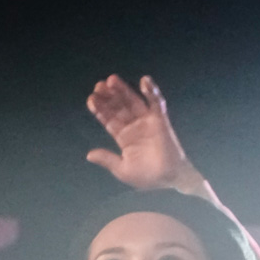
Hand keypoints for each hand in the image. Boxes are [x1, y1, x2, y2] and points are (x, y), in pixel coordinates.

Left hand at [86, 75, 203, 191]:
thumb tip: (89, 154)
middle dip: (109, 96)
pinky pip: (156, 103)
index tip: (91, 99)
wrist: (169, 179)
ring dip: (123, 90)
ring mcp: (147, 121)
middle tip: (99, 86)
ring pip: (133, 102)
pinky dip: (152, 91)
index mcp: (124, 137)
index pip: (109, 119)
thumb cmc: (148, 177)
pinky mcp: (161, 120)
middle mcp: (134, 126)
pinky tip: (144, 81)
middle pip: (119, 107)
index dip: (100, 109)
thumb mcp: (123, 170)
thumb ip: (107, 159)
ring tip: (112, 80)